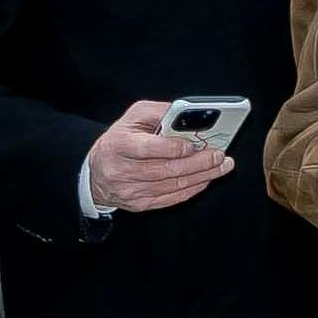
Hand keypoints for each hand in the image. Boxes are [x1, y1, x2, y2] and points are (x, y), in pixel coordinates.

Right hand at [87, 98, 230, 214]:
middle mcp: (123, 170)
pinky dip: (193, 188)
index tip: (194, 144)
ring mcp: (131, 191)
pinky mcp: (141, 204)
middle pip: (167, 170)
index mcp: (118, 145)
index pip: (148, 149)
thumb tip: (188, 114)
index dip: (174, 148)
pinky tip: (206, 178)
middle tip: (219, 155)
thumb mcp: (132, 118)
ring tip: (221, 166)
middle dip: (199, 163)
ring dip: (203, 176)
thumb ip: (159, 113)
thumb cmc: (119, 141)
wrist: (97, 173)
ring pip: (174, 186)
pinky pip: (173, 198)